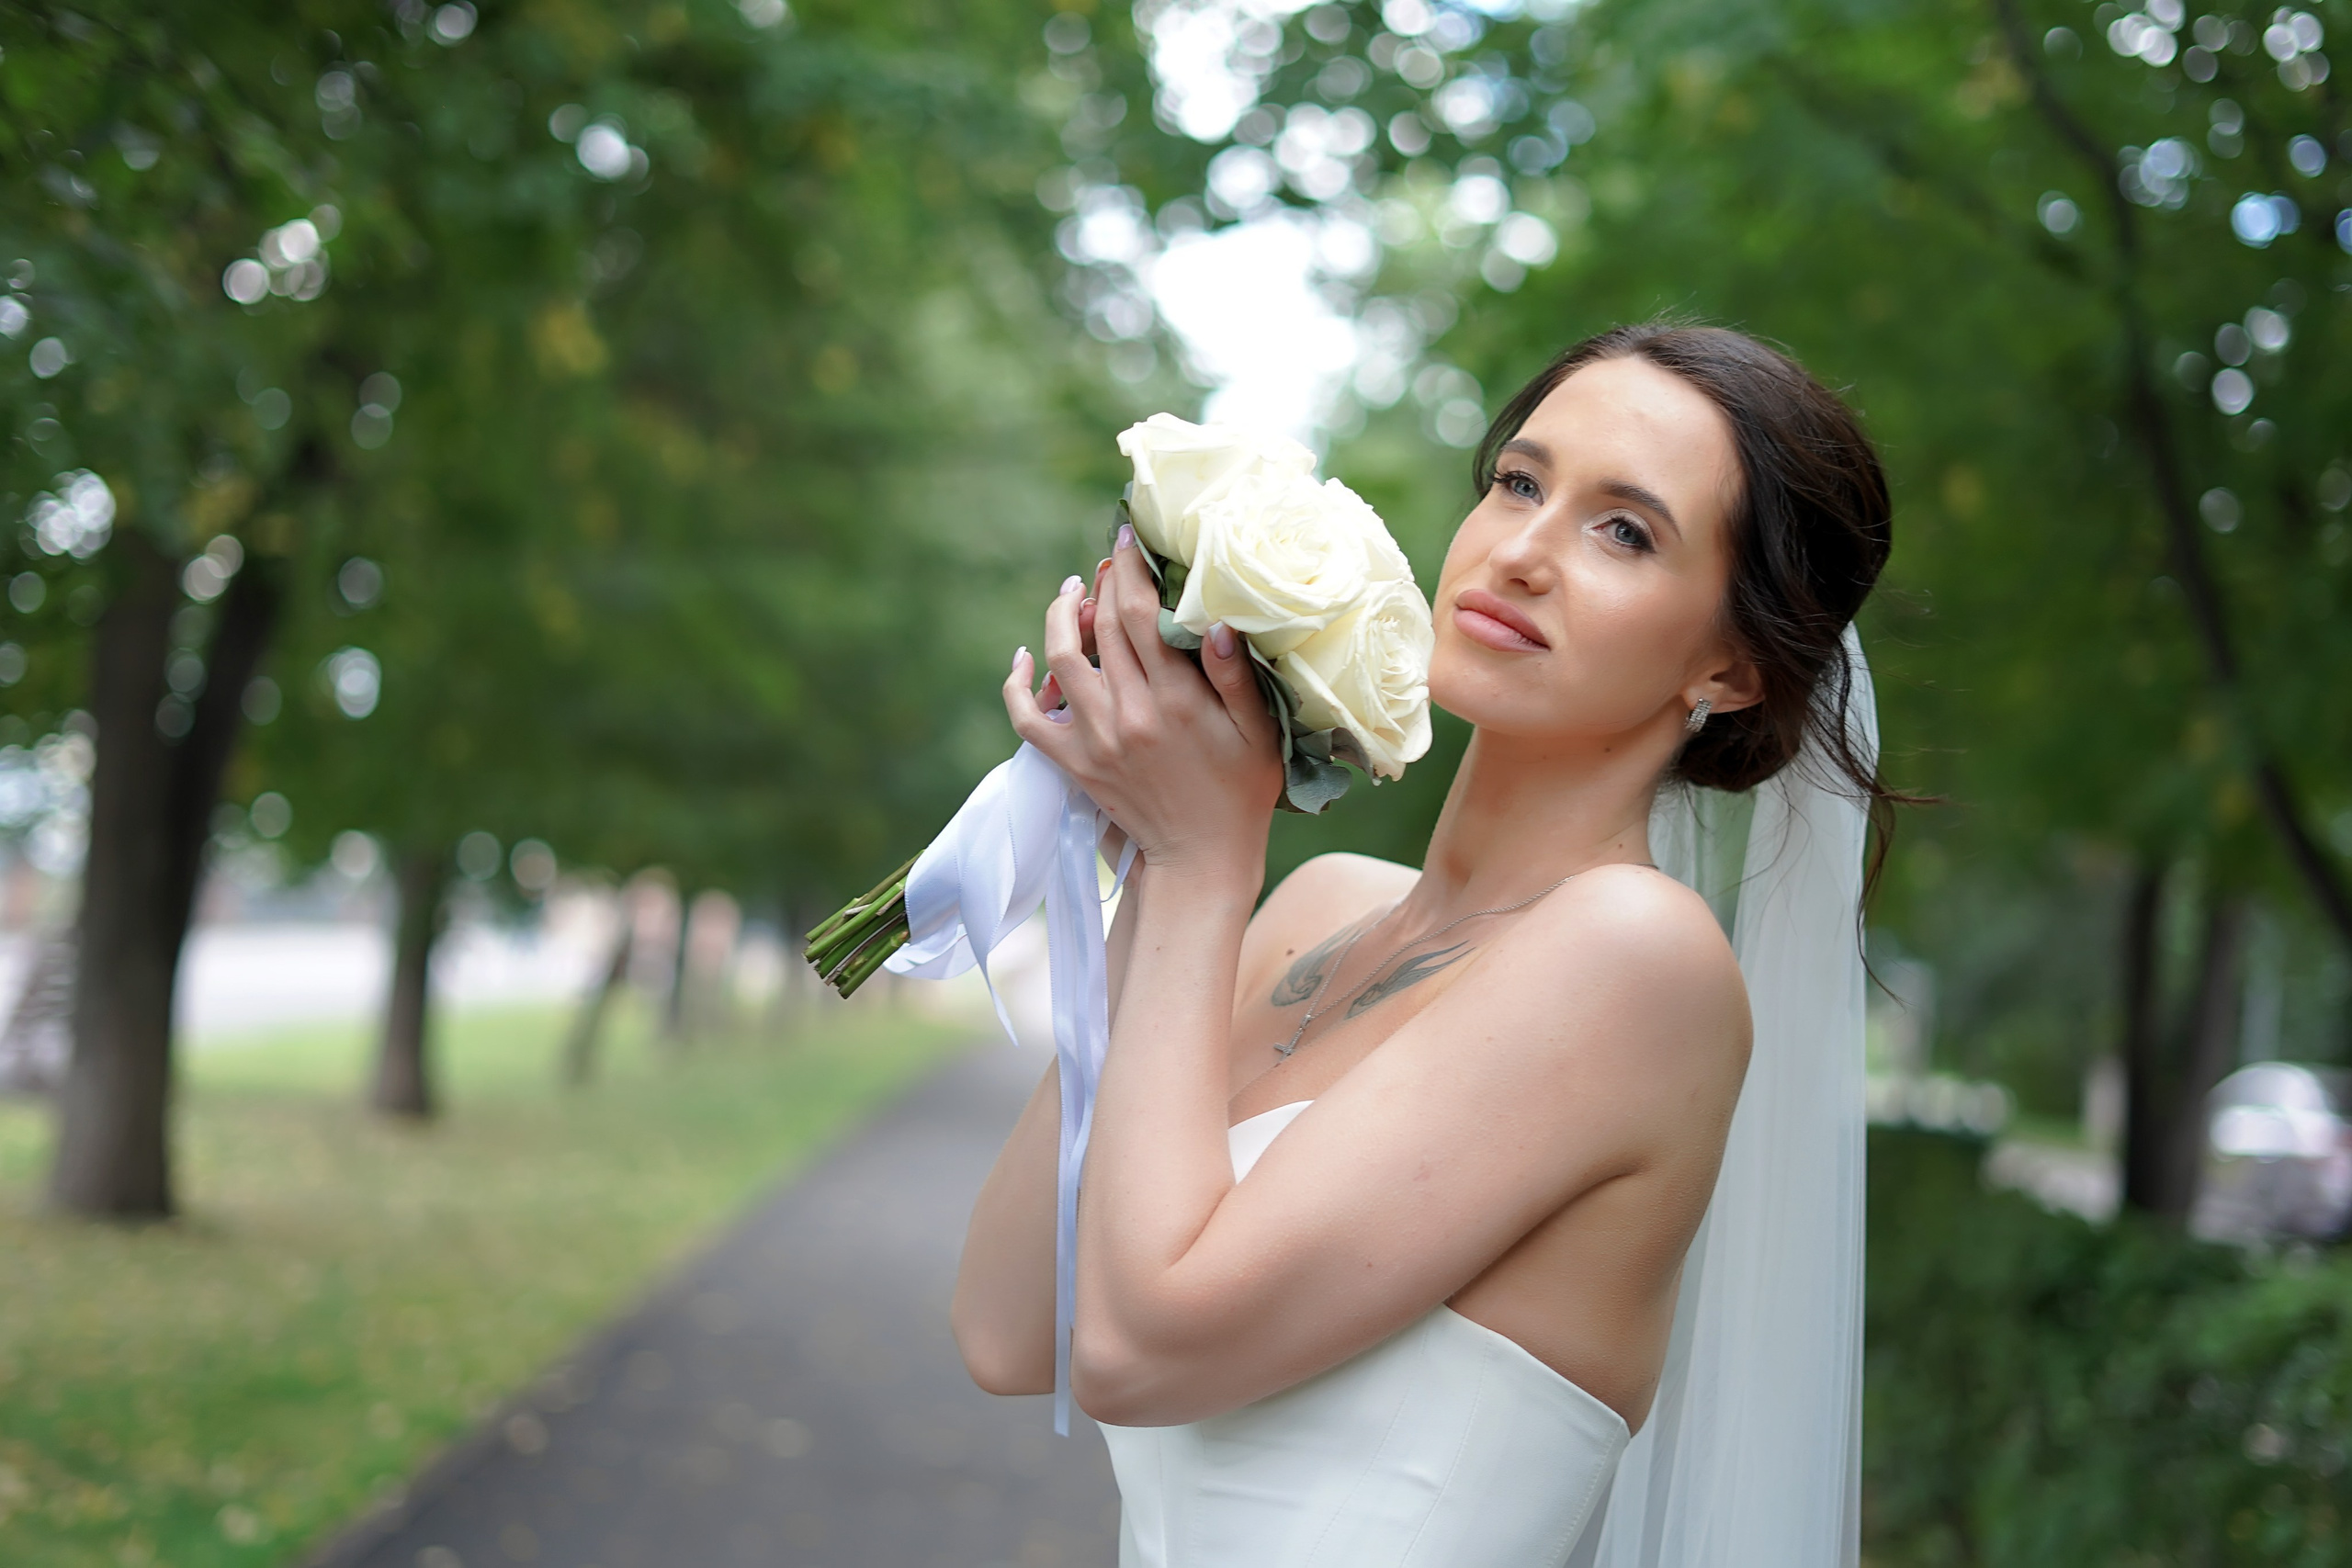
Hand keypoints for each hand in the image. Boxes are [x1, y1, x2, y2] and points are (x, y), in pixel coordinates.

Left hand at [1004, 527, 1281, 885]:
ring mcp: (1095, 738)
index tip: (1127, 537)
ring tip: (1075, 594)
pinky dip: (1017, 682)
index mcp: (1176, 700)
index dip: (1131, 568)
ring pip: (1061, 658)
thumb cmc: (1241, 791)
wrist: (1201, 858)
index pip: (1142, 614)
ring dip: (1062, 617)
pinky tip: (1024, 656)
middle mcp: (1129, 713)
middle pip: (1103, 626)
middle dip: (1103, 582)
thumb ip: (1236, 677)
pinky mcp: (1073, 762)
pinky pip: (1027, 716)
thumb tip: (1215, 622)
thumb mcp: (1259, 733)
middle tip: (1111, 559)